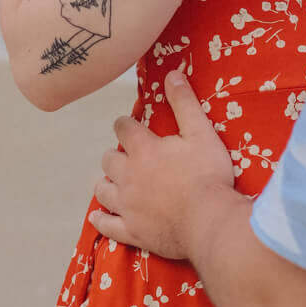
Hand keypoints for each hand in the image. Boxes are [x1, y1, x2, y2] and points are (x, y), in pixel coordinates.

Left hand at [90, 71, 238, 257]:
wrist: (208, 221)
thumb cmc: (207, 174)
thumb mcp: (201, 132)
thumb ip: (184, 102)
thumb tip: (172, 74)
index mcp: (144, 149)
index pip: (123, 129)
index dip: (124, 124)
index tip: (128, 125)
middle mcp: (128, 176)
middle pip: (109, 160)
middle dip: (115, 154)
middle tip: (125, 154)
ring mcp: (127, 206)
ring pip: (103, 191)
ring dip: (106, 183)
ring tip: (111, 180)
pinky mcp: (131, 231)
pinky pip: (108, 226)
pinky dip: (101, 220)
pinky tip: (96, 217)